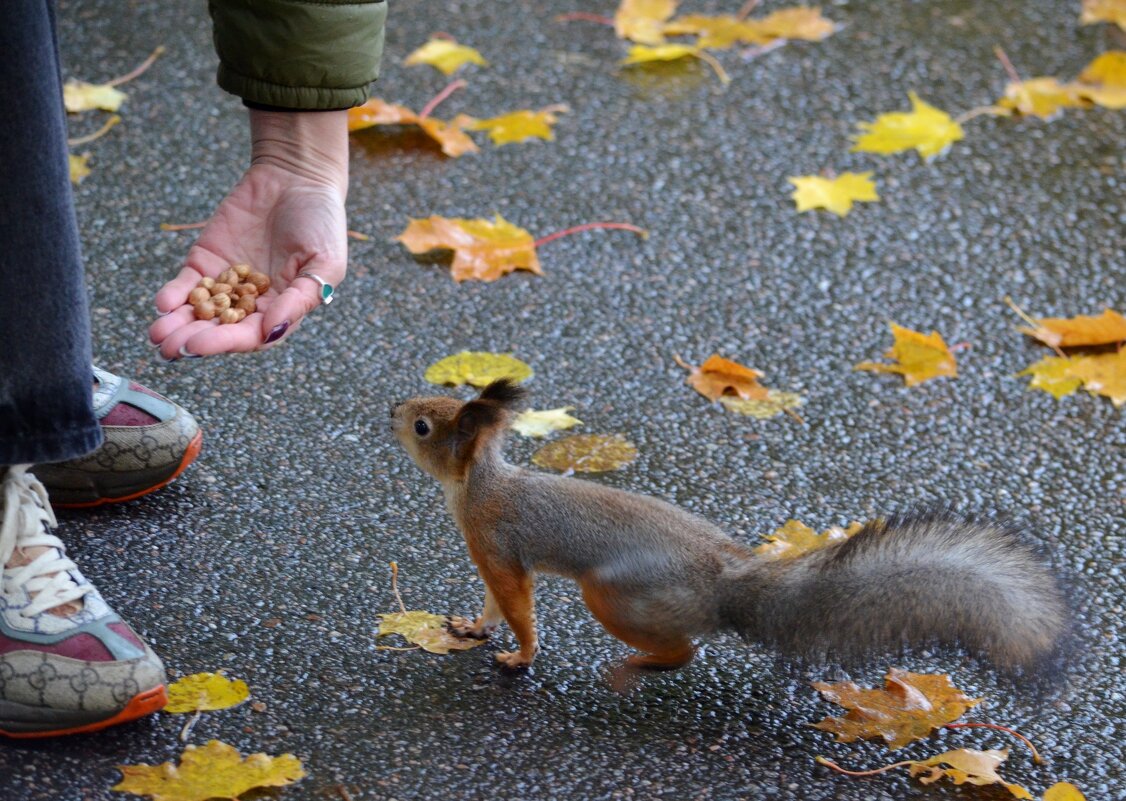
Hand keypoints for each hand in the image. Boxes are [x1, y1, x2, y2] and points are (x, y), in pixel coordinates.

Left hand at [149, 110, 348, 357]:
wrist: (297, 177)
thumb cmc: (322, 222)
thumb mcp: (325, 262)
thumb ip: (300, 298)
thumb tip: (270, 330)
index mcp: (282, 309)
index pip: (251, 336)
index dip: (225, 342)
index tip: (201, 346)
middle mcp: (252, 304)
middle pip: (219, 329)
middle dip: (193, 340)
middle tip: (169, 348)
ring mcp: (226, 283)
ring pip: (198, 312)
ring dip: (176, 325)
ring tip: (156, 335)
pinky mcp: (206, 260)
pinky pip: (187, 284)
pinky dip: (173, 295)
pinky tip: (162, 303)